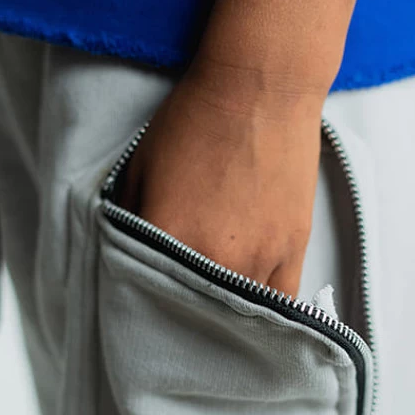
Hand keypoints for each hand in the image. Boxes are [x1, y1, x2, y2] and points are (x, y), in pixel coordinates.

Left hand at [120, 63, 326, 299]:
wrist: (259, 90)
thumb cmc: (195, 120)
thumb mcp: (138, 166)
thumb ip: (124, 220)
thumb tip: (123, 256)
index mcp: (167, 238)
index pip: (147, 295)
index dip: (144, 308)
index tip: (145, 316)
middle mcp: (212, 259)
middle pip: (196, 315)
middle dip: (187, 320)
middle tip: (181, 324)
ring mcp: (257, 259)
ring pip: (240, 316)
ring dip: (228, 316)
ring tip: (219, 316)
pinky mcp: (292, 251)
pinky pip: (282, 302)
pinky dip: (267, 310)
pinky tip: (257, 311)